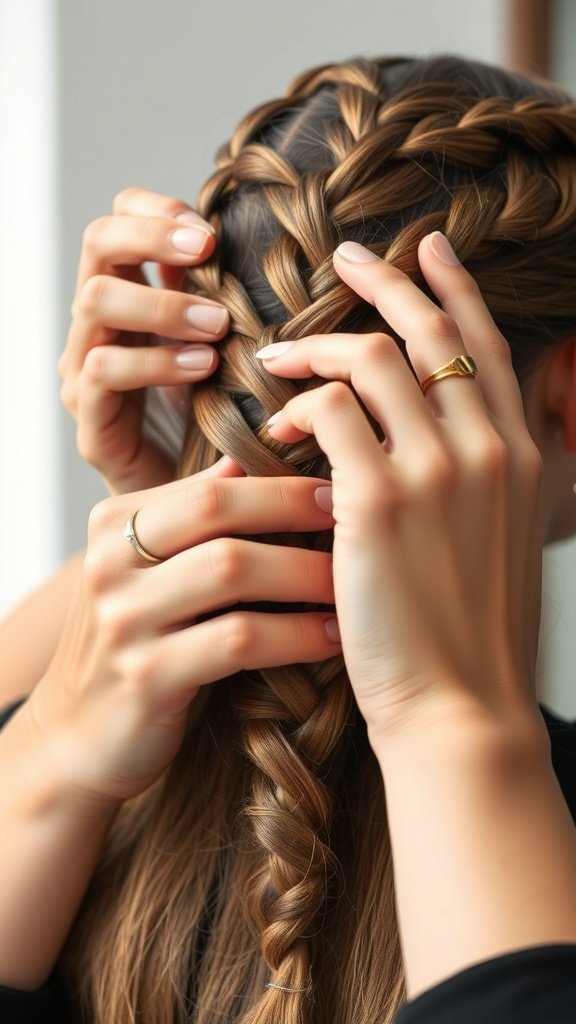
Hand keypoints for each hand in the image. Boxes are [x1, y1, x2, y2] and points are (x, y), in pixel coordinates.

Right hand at [22, 460, 338, 803]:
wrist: (83, 735)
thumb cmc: (140, 644)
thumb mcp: (150, 573)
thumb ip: (188, 517)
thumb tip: (240, 462)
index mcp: (113, 523)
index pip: (211, 485)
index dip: (282, 485)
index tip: (339, 491)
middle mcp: (110, 562)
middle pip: (218, 510)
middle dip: (295, 511)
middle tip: (356, 523)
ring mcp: (122, 620)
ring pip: (232, 569)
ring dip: (305, 575)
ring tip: (351, 587)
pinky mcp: (145, 677)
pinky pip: (239, 640)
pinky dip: (296, 635)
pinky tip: (331, 639)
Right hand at [59, 188, 228, 494]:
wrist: (193, 513)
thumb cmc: (221, 424)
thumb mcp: (231, 352)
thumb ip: (232, 303)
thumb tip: (276, 245)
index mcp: (130, 300)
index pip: (119, 222)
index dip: (154, 209)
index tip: (208, 228)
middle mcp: (98, 329)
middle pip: (98, 244)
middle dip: (153, 236)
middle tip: (208, 250)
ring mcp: (86, 373)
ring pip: (94, 301)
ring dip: (160, 302)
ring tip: (216, 324)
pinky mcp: (92, 422)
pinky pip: (104, 372)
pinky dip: (154, 362)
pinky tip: (203, 368)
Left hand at [259, 235, 543, 745]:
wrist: (464, 711)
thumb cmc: (471, 637)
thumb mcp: (499, 544)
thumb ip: (483, 480)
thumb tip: (436, 438)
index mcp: (521, 455)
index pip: (486, 345)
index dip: (454, 288)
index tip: (426, 250)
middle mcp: (489, 447)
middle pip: (432, 329)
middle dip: (387, 279)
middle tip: (348, 257)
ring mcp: (439, 469)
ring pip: (371, 359)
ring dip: (319, 348)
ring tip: (280, 360)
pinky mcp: (382, 499)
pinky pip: (329, 412)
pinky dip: (299, 407)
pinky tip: (278, 429)